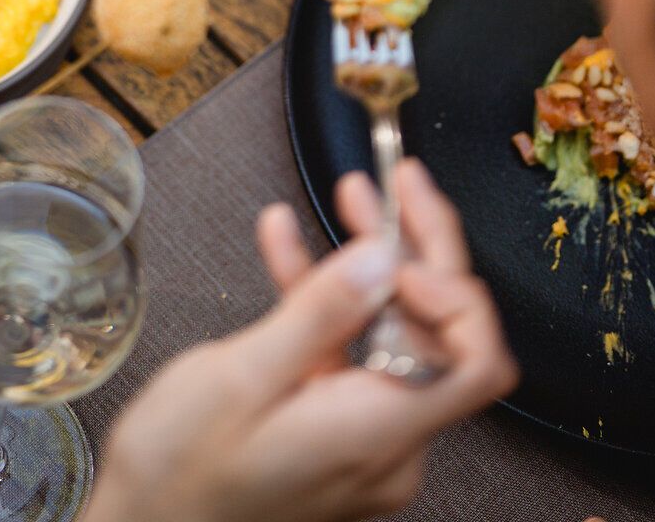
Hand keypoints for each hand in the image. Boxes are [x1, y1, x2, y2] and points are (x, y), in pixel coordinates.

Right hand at [88, 161, 516, 521]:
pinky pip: (348, 357)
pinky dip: (326, 302)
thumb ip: (320, 313)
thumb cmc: (179, 471)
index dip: (455, 287)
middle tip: (388, 183)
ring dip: (368, 264)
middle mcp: (387, 444)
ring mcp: (363, 442)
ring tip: (344, 194)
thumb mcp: (240, 376)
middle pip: (437, 335)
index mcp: (376, 433)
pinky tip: (288, 246)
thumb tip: (383, 257)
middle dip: (415, 248)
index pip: (475, 360)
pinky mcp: (334, 434)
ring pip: (392, 337)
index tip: (399, 238)